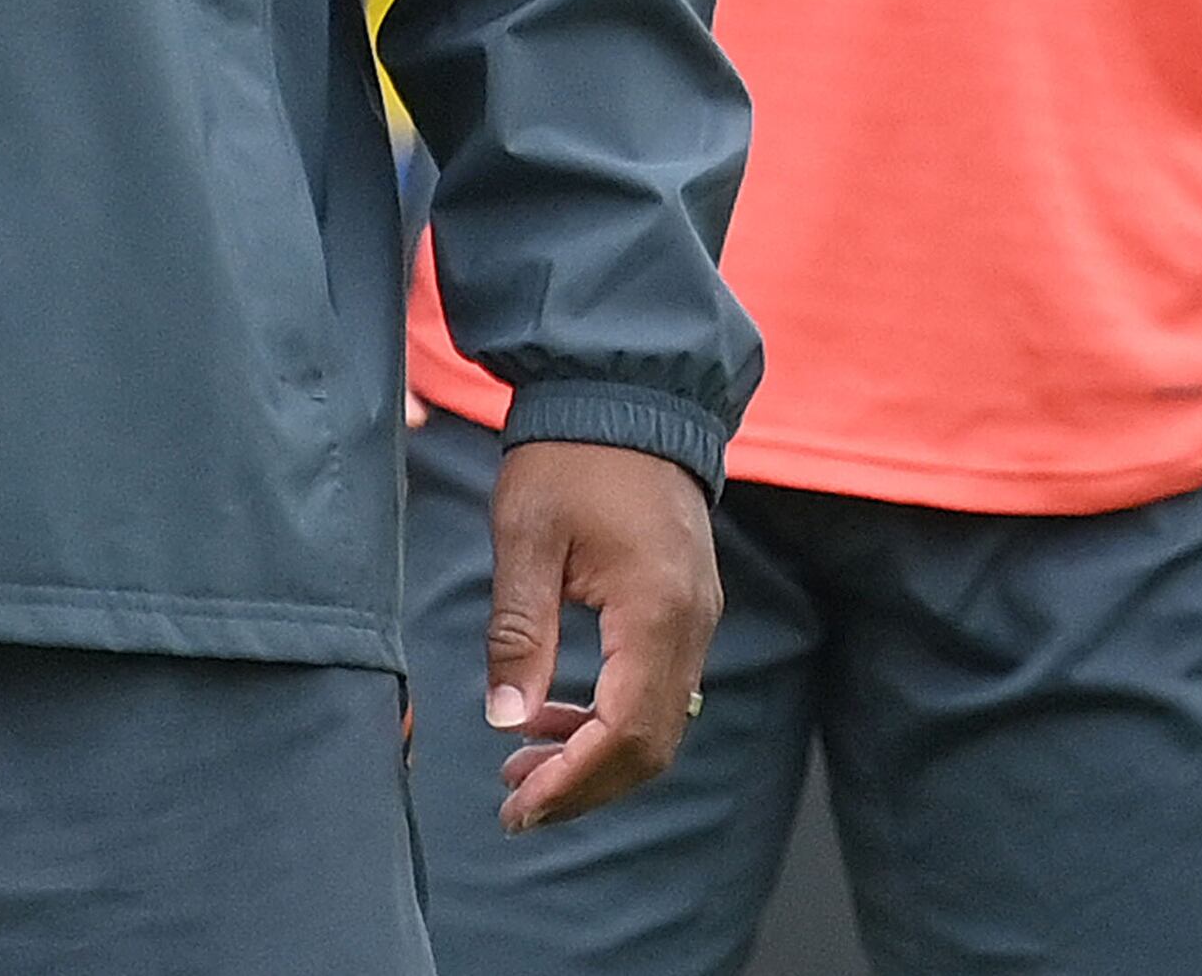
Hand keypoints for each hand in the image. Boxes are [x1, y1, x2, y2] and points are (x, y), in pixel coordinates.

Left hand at [481, 440, 722, 830]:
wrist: (624, 394)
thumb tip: (505, 721)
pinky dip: (609, 718)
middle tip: (515, 805)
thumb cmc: (569, 456)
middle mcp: (691, 625)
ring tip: (521, 766)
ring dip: (594, 756)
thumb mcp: (526, 538)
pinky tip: (554, 715)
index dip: (572, 782)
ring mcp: (696, 618)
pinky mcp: (686, 608)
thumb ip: (519, 633)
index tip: (519, 808)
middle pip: (651, 746)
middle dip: (583, 786)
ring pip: (658, 724)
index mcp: (655, 612)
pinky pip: (659, 690)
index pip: (624, 732)